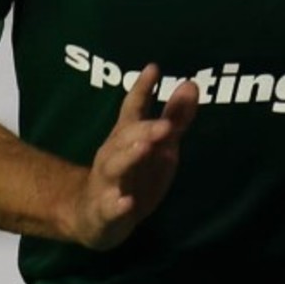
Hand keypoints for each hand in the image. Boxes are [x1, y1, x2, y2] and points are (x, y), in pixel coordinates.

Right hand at [69, 64, 198, 249]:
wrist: (93, 215)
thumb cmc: (133, 173)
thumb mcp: (158, 146)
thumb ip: (175, 118)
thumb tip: (191, 84)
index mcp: (127, 137)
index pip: (132, 108)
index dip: (142, 89)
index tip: (154, 68)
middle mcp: (113, 154)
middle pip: (126, 137)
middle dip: (145, 129)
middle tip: (166, 125)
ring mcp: (107, 182)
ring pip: (114, 166)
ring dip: (129, 157)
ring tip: (145, 148)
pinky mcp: (103, 211)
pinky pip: (108, 208)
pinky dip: (117, 205)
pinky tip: (127, 202)